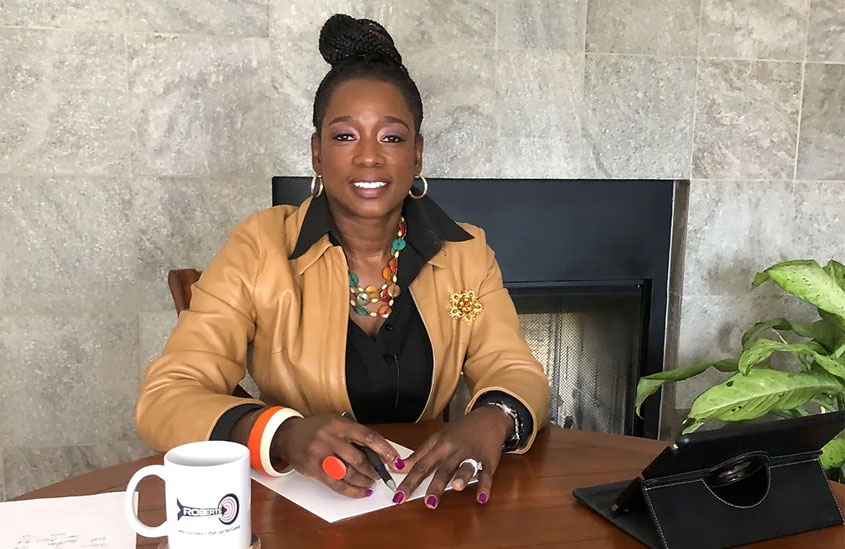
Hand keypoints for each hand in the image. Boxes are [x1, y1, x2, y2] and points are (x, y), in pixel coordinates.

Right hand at [272, 414, 404, 497]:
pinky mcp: (314, 470)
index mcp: (339, 424)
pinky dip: (352, 491)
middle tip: (381, 474)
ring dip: (365, 481)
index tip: (396, 460)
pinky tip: (362, 492)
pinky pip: (337, 484)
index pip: (367, 437)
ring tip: (371, 482)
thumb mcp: (336, 423)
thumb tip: (380, 452)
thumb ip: (355, 435)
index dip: (385, 450)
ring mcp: (321, 455)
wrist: (288, 436)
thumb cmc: (317, 429)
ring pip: (349, 473)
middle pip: (359, 458)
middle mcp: (330, 438)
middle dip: (374, 470)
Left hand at [394, 406, 513, 508]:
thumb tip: (398, 468)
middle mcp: (455, 451)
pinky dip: (485, 486)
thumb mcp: (436, 439)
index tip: (398, 497)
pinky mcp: (488, 460)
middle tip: (428, 503)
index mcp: (440, 446)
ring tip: (456, 488)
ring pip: (466, 467)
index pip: (421, 466)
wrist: (487, 419)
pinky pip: (486, 474)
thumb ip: (418, 455)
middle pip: (443, 469)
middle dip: (436, 486)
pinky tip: (481, 498)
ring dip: (461, 478)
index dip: (409, 482)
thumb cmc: (459, 432)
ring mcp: (472, 455)